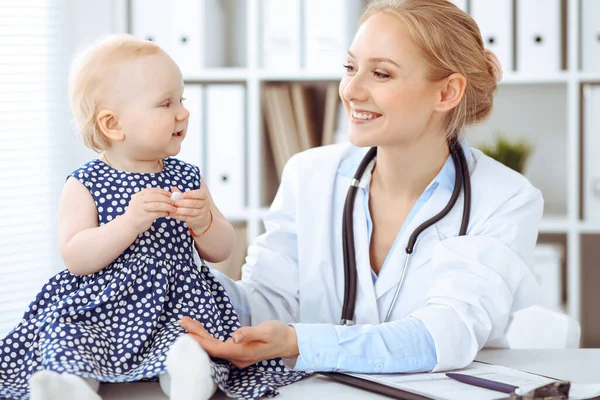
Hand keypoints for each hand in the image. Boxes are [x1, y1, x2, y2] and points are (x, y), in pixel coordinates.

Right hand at [123, 188, 175, 233]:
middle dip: (167, 199)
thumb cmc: (139, 212)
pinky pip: (157, 213)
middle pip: (156, 197)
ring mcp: (140, 208)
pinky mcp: (144, 217)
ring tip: (173, 208)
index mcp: (139, 195)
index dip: (163, 192)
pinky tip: (168, 214)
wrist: (128, 225)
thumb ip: (151, 198)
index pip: (153, 190)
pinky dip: (164, 213)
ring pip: (157, 205)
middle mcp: (139, 200)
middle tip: (174, 202)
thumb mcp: (142, 202)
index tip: (170, 195)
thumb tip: (168, 195)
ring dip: (167, 206)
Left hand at [169, 186, 210, 232]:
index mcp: (204, 197)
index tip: (183, 194)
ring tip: (172, 209)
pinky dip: (179, 216)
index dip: (191, 194)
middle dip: (182, 203)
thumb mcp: (191, 198)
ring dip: (180, 210)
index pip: (200, 194)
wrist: (202, 218)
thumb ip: (182, 193)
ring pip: (190, 211)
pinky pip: (187, 218)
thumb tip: (173, 188)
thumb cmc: (194, 204)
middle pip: (194, 203)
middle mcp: (205, 204)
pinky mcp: (197, 220)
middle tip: (174, 202)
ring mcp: (202, 213)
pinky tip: (173, 214)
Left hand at [179, 317, 299, 367]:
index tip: (188, 330)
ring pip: (214, 348)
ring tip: (188, 324)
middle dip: (196, 335)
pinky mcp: (238, 352)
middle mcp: (237, 357)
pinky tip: (201, 332)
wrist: (288, 342)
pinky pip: (219, 347)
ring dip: (200, 337)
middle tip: (183, 322)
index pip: (216, 348)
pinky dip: (208, 339)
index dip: (200, 340)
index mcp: (243, 352)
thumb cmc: (278, 334)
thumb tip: (234, 336)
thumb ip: (250, 333)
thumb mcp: (267, 331)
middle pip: (212, 348)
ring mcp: (237, 357)